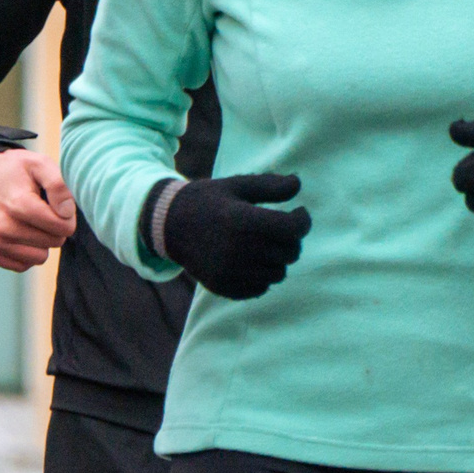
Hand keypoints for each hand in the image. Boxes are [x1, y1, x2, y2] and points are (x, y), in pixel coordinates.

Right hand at [0, 148, 77, 271]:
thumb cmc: (13, 170)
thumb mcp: (39, 163)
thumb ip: (59, 184)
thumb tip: (67, 212)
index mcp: (19, 204)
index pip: (62, 227)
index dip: (67, 217)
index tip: (57, 206)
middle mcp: (3, 226)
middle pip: (53, 242)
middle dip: (54, 228)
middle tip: (43, 212)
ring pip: (39, 258)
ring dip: (41, 242)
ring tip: (30, 222)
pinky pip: (20, 265)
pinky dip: (25, 252)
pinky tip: (19, 233)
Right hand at [154, 173, 308, 299]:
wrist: (170, 225)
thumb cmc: (209, 200)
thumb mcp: (237, 185)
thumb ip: (270, 186)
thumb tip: (298, 184)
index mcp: (243, 221)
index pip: (292, 229)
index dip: (303, 221)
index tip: (299, 213)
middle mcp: (238, 250)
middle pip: (290, 253)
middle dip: (292, 239)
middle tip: (281, 228)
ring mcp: (231, 272)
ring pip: (278, 273)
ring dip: (278, 259)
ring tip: (266, 244)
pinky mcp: (225, 287)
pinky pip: (261, 288)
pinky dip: (262, 275)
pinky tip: (252, 259)